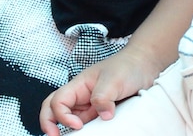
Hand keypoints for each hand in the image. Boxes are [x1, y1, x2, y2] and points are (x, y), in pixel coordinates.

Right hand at [39, 47, 161, 133]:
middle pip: (52, 109)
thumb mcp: (114, 80)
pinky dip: (82, 132)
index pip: (57, 102)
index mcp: (79, 85)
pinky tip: (89, 135)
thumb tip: (103, 116)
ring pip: (68, 119)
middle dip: (49, 124)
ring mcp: (88, 105)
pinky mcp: (97, 112)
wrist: (144, 64)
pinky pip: (84, 124)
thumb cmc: (127, 66)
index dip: (62, 116)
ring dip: (65, 129)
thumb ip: (104, 97)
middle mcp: (80, 96)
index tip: (78, 126)